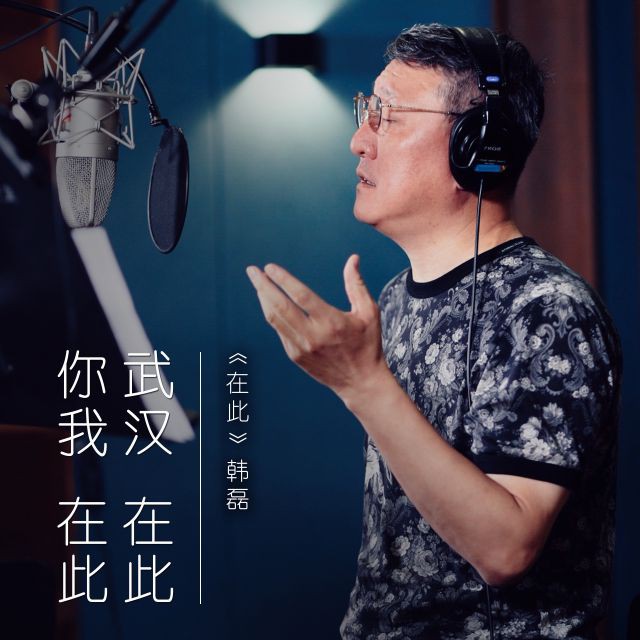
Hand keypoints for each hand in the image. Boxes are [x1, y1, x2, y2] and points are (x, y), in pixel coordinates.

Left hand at [246, 254, 386, 401]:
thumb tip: (353, 258)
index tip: (270, 267)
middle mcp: (313, 336)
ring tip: (257, 283)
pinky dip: (272, 314)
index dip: (283, 280)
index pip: (300, 296)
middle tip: (252, 271)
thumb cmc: (367, 344)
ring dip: (263, 298)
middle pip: (280, 306)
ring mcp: (301, 348)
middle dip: (263, 286)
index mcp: (332, 322)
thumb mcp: (369, 312)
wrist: (360, 382)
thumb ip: (356, 284)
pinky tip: (269, 301)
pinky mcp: (295, 355)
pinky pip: (279, 330)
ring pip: (275, 319)